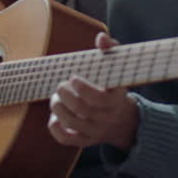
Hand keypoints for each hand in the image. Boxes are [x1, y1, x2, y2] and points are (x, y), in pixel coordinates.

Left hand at [47, 32, 138, 150]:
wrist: (123, 121)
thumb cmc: (114, 88)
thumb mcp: (117, 69)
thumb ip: (111, 50)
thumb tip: (101, 37)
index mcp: (116, 99)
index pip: (99, 99)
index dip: (83, 88)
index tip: (73, 77)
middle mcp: (107, 117)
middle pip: (82, 111)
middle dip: (65, 96)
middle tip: (60, 86)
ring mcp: (95, 130)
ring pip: (73, 124)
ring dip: (58, 108)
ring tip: (56, 97)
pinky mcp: (85, 140)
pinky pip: (68, 139)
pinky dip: (56, 129)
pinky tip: (53, 117)